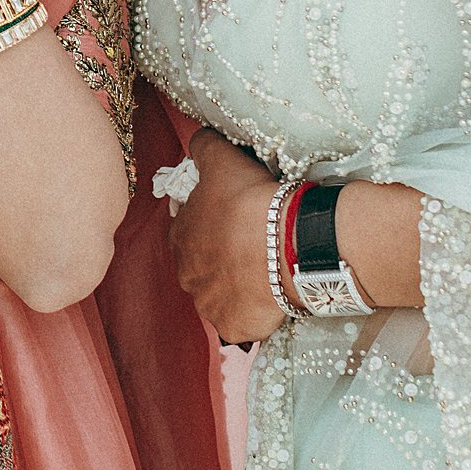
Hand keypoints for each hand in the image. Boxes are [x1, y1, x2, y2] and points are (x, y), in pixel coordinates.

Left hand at [166, 129, 293, 343]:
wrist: (290, 246)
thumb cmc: (250, 201)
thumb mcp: (222, 160)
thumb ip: (204, 148)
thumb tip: (197, 143)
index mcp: (180, 237)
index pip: (188, 231)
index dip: (212, 226)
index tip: (236, 222)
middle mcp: (187, 275)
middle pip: (201, 266)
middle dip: (221, 259)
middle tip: (251, 249)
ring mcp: (210, 304)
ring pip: (218, 296)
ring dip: (234, 287)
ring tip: (262, 274)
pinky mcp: (234, 327)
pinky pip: (239, 323)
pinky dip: (250, 315)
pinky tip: (266, 301)